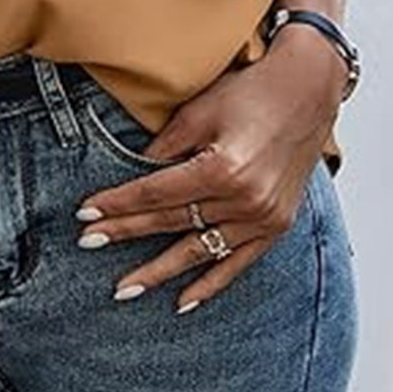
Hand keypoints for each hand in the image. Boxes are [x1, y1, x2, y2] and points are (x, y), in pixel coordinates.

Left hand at [73, 26, 346, 313]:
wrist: (307, 89)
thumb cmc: (251, 91)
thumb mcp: (199, 111)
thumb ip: (165, 148)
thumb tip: (133, 175)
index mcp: (222, 169)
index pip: (154, 194)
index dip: (117, 205)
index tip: (85, 215)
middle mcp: (245, 200)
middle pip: (170, 222)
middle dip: (125, 233)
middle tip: (88, 243)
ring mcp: (264, 217)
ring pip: (198, 251)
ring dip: (159, 271)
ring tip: (123, 289)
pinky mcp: (277, 225)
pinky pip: (237, 263)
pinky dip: (210, 284)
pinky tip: (182, 302)